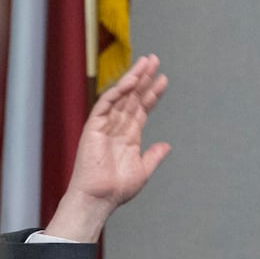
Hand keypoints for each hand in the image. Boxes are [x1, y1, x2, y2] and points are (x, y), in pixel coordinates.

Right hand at [42, 54, 171, 241]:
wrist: (99, 198)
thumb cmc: (116, 189)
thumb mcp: (143, 170)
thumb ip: (153, 156)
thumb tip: (166, 145)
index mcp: (128, 136)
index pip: (141, 109)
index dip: (152, 94)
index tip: (163, 80)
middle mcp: (116, 127)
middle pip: (132, 97)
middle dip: (144, 78)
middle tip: (155, 60)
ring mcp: (104, 125)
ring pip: (121, 96)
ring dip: (133, 78)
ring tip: (146, 62)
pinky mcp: (93, 126)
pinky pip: (106, 103)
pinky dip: (117, 90)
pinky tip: (130, 80)